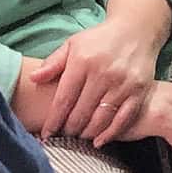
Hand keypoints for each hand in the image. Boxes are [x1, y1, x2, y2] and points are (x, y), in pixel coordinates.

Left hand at [30, 13, 167, 144]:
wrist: (136, 30)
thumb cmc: (99, 40)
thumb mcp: (73, 44)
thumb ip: (53, 63)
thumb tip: (33, 79)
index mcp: (83, 62)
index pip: (64, 99)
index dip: (53, 120)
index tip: (46, 134)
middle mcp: (103, 74)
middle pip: (81, 113)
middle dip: (69, 129)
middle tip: (63, 136)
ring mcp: (122, 84)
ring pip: (100, 119)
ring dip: (86, 133)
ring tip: (78, 137)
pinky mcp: (138, 92)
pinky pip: (122, 119)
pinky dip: (109, 134)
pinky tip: (98, 142)